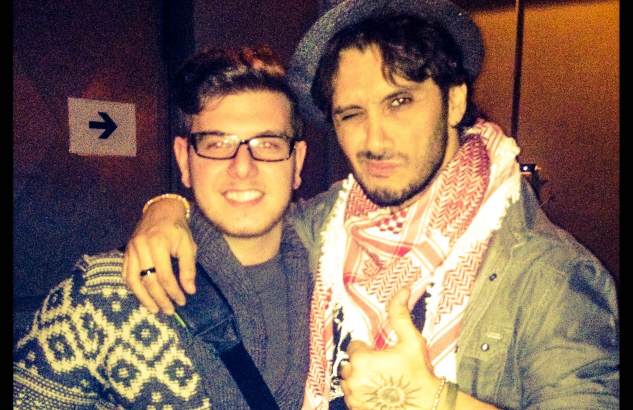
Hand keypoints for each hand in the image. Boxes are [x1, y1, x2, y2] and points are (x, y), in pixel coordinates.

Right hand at [122, 197, 196, 313]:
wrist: (161, 210)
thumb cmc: (177, 229)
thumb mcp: (188, 245)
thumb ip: (188, 268)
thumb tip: (189, 290)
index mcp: (158, 244)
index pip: (165, 276)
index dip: (173, 291)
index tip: (182, 301)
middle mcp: (141, 247)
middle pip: (149, 281)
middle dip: (160, 299)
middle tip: (169, 310)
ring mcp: (131, 250)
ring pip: (133, 280)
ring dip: (143, 298)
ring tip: (154, 310)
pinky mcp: (126, 252)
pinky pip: (126, 274)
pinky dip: (133, 288)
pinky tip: (142, 296)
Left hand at [340, 287, 440, 409]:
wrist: (426, 406)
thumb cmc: (419, 373)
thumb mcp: (412, 340)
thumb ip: (400, 314)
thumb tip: (402, 290)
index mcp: (361, 360)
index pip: (354, 347)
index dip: (369, 349)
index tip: (382, 355)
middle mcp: (352, 379)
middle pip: (349, 364)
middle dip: (362, 364)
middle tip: (383, 368)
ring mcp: (353, 397)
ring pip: (349, 381)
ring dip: (360, 379)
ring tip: (382, 382)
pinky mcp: (356, 409)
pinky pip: (352, 398)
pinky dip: (361, 394)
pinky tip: (379, 394)